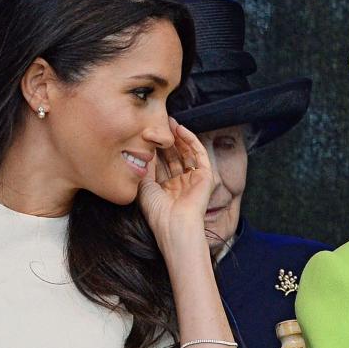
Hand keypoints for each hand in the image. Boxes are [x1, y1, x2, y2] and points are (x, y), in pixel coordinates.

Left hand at [137, 118, 213, 252]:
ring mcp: (193, 180)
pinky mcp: (205, 177)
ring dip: (178, 137)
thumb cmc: (157, 212)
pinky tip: (180, 129)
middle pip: (174, 156)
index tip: (146, 133)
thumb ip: (145, 168)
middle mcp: (180, 183)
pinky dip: (191, 140)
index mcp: (166, 188)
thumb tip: (142, 149)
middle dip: (166, 139)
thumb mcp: (144, 186)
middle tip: (158, 122)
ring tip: (169, 122)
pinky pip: (199, 154)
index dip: (155, 147)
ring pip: (186, 153)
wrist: (174, 225)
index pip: (162, 162)